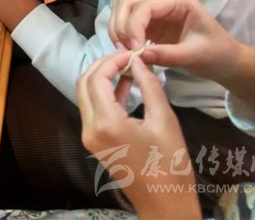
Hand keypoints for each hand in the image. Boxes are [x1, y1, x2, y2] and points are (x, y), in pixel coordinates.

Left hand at [77, 52, 199, 217]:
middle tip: (127, 57)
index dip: (112, 60)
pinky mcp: (94, 141)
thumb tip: (138, 60)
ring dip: (102, 78)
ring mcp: (89, 136)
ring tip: (128, 68)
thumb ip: (148, 86)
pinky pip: (93, 109)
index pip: (97, 78)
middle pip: (85, 83)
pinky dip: (104, 94)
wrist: (164, 203)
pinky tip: (125, 86)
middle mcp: (90, 128)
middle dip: (103, 66)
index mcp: (105, 122)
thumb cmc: (169, 163)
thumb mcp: (164, 120)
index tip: (131, 52)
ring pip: (86, 95)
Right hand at [109, 0, 238, 80]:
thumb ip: (168, 55)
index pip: (145, 7)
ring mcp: (155, 12)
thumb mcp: (195, 55)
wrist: (226, 62)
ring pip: (123, 12)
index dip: (134, 26)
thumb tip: (139, 56)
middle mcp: (164, 2)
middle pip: (128, 4)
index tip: (134, 50)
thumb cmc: (216, 54)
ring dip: (118, 30)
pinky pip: (127, 24)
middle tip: (124, 50)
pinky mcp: (150, 25)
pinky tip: (128, 52)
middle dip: (121, 26)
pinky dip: (122, 37)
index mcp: (179, 2)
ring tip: (124, 51)